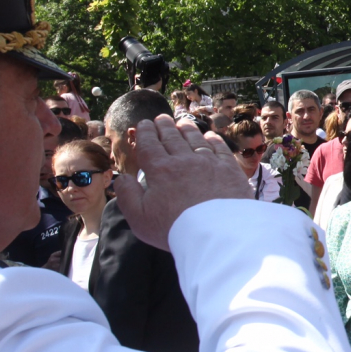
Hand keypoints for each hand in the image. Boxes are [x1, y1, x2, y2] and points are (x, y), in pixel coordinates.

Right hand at [109, 116, 250, 248]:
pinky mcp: (229, 169)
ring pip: (195, 139)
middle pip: (172, 138)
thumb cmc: (175, 228)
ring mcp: (209, 163)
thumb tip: (121, 178)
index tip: (145, 124)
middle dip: (164, 126)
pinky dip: (212, 140)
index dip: (146, 133)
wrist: (217, 233)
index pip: (150, 145)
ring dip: (187, 129)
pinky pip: (219, 148)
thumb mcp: (139, 217)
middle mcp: (184, 161)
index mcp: (160, 170)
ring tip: (181, 123)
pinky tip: (209, 136)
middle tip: (161, 118)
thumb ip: (127, 195)